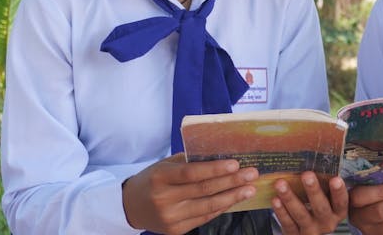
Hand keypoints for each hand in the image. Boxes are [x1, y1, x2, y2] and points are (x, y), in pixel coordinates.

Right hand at [122, 152, 258, 234]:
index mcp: (160, 177)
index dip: (215, 169)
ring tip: (250, 189)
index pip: (192, 174)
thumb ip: (190, 162)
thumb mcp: (166, 165)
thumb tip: (221, 155)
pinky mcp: (175, 231)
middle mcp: (164, 199)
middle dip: (231, 182)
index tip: (236, 164)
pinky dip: (221, 208)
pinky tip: (234, 199)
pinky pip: (203, 218)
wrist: (130, 206)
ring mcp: (170, 218)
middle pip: (204, 191)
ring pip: (207, 207)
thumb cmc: (153, 179)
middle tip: (252, 174)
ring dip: (232, 197)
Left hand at [272, 172, 347, 234]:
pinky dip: (281, 211)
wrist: (310, 231)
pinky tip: (275, 199)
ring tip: (280, 183)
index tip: (336, 179)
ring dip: (290, 198)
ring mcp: (311, 230)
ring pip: (301, 214)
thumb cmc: (320, 206)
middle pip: (320, 208)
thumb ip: (325, 185)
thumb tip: (316, 159)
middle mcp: (327, 222)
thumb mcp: (328, 199)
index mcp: (338, 212)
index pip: (341, 202)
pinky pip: (288, 223)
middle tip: (307, 174)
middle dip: (313, 191)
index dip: (339, 192)